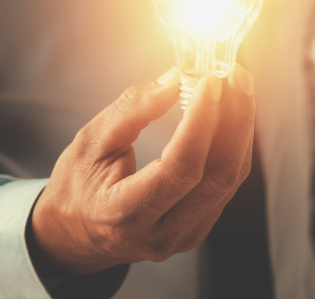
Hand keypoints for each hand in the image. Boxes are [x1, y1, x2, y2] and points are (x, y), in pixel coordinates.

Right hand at [31, 65, 255, 275]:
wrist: (74, 233)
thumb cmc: (76, 187)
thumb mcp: (90, 141)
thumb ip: (131, 110)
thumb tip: (176, 80)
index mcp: (124, 214)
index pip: (180, 168)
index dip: (202, 122)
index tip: (210, 81)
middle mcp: (160, 234)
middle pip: (218, 176)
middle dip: (235, 120)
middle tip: (234, 77)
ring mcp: (183, 237)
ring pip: (229, 180)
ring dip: (240, 130)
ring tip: (236, 90)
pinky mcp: (196, 230)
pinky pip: (225, 186)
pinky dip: (232, 147)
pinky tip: (229, 117)